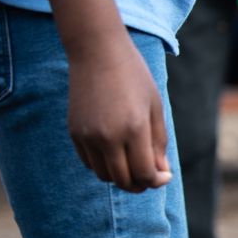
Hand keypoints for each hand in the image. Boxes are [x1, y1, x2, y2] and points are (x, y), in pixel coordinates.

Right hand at [66, 35, 170, 192]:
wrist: (97, 52)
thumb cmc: (134, 77)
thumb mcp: (155, 108)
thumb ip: (158, 144)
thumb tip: (159, 173)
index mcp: (134, 129)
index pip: (144, 174)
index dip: (156, 181)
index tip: (164, 175)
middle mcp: (108, 136)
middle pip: (123, 180)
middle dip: (140, 185)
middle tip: (149, 177)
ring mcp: (87, 136)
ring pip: (104, 176)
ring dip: (120, 177)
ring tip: (133, 166)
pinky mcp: (74, 132)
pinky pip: (89, 163)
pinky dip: (103, 166)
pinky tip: (115, 155)